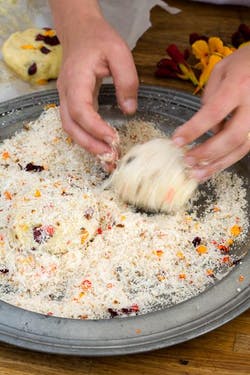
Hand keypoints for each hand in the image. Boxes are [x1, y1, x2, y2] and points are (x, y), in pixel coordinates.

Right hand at [49, 0, 138, 169]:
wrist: (80, 31)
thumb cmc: (99, 39)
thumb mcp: (120, 53)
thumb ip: (127, 81)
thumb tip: (129, 111)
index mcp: (76, 79)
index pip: (81, 110)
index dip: (95, 128)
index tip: (113, 140)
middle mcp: (66, 92)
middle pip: (71, 126)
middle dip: (90, 145)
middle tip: (110, 159)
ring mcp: (66, 98)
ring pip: (70, 128)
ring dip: (87, 145)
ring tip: (107, 158)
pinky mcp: (72, 102)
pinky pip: (75, 124)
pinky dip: (87, 138)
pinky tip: (102, 146)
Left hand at [172, 45, 249, 180]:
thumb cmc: (244, 63)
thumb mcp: (222, 70)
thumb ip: (210, 97)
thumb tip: (203, 126)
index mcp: (238, 86)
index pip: (214, 112)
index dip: (194, 129)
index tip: (177, 141)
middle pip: (232, 136)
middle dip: (208, 153)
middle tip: (187, 161)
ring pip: (242, 148)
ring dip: (218, 164)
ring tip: (198, 174)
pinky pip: (245, 147)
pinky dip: (228, 159)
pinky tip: (213, 166)